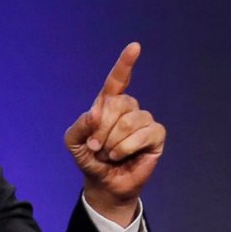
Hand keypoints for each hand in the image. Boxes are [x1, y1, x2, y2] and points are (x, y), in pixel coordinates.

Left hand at [66, 42, 163, 224]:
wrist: (104, 185)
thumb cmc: (89, 160)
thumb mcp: (74, 143)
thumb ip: (79, 126)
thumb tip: (96, 113)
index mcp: (109, 104)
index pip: (118, 80)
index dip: (126, 63)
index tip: (135, 47)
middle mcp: (129, 108)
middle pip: (119, 104)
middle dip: (103, 129)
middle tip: (97, 147)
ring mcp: (144, 120)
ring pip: (131, 120)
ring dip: (114, 142)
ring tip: (110, 154)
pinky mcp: (156, 136)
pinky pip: (144, 133)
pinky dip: (127, 147)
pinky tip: (122, 156)